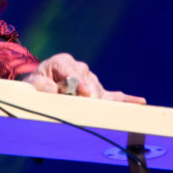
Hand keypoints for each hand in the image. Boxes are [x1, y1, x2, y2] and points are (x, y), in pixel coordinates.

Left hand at [22, 52, 145, 103]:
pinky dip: (126, 99)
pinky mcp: (98, 90)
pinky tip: (139, 102)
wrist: (42, 85)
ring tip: (91, 111)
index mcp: (62, 62)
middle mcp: (79, 68)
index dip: (78, 82)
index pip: (73, 71)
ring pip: (98, 91)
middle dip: (88, 96)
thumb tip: (53, 90)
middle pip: (89, 82)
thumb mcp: (32, 84)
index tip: (84, 92)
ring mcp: (91, 79)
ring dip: (95, 102)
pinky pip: (113, 95)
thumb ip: (40, 86)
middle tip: (85, 107)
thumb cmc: (37, 85)